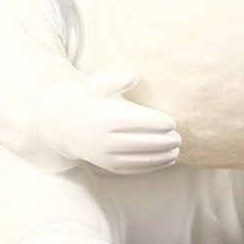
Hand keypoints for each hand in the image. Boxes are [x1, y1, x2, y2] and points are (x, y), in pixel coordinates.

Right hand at [41, 70, 180, 174]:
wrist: (64, 123)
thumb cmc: (88, 97)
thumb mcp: (97, 83)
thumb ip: (116, 79)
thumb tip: (135, 75)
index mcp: (107, 118)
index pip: (138, 123)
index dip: (157, 123)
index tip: (172, 121)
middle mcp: (106, 140)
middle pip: (141, 143)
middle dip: (163, 142)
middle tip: (179, 137)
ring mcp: (106, 156)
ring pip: (139, 159)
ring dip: (160, 157)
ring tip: (176, 150)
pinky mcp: (108, 166)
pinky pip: (133, 169)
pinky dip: (152, 167)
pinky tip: (166, 161)